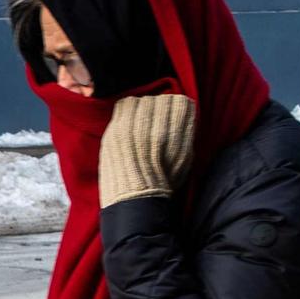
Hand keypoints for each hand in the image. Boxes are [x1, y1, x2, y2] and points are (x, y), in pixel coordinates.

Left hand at [98, 93, 195, 208]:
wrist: (136, 198)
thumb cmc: (163, 180)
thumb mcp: (184, 156)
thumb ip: (184, 132)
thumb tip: (179, 112)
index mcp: (176, 132)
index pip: (180, 102)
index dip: (176, 110)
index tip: (171, 119)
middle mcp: (155, 126)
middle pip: (160, 100)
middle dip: (159, 110)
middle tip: (155, 123)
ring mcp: (132, 126)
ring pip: (142, 101)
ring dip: (143, 109)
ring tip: (142, 123)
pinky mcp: (115, 129)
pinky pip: (123, 105)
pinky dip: (128, 111)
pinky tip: (130, 122)